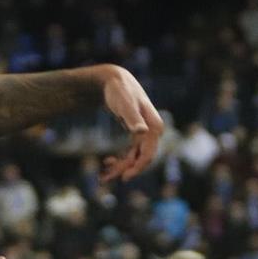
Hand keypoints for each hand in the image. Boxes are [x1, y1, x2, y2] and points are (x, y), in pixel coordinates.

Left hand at [95, 65, 163, 182]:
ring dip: (120, 168)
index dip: (137, 168)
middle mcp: (153, 132)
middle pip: (141, 159)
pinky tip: (107, 162)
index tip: (123, 177)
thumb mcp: (124, 104)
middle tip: (105, 178)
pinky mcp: (137, 135)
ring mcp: (145, 134)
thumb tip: (142, 132)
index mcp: (154, 127)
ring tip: (103, 176)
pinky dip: (120, 160)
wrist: (115, 80)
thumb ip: (133, 118)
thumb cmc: (119, 90)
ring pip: (135, 158)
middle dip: (125, 170)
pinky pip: (131, 153)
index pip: (149, 154)